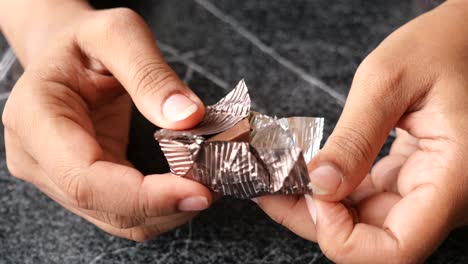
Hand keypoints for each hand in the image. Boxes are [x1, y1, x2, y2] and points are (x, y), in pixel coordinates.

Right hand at [2, 7, 211, 240]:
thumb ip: (150, 73)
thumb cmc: (84, 42)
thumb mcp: (117, 34)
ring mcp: (57, 178)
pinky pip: (124, 211)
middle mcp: (38, 159)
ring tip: (206, 183)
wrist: (66, 56)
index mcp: (35, 119)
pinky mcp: (82, 184)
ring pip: (118, 219)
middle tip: (214, 184)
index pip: (86, 180)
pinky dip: (160, 205)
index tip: (198, 189)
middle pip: (106, 209)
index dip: (144, 196)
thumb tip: (187, 118)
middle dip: (166, 205)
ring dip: (168, 210)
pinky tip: (186, 186)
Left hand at [255, 1, 467, 261]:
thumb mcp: (388, 81)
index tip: (311, 197)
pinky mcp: (411, 181)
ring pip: (366, 225)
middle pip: (373, 241)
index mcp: (453, 178)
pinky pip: (368, 202)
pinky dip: (334, 193)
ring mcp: (429, 193)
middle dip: (316, 220)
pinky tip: (307, 174)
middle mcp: (445, 198)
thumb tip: (321, 186)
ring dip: (319, 208)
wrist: (462, 40)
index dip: (343, 239)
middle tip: (274, 186)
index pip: (395, 251)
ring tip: (281, 179)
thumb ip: (354, 138)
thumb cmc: (439, 47)